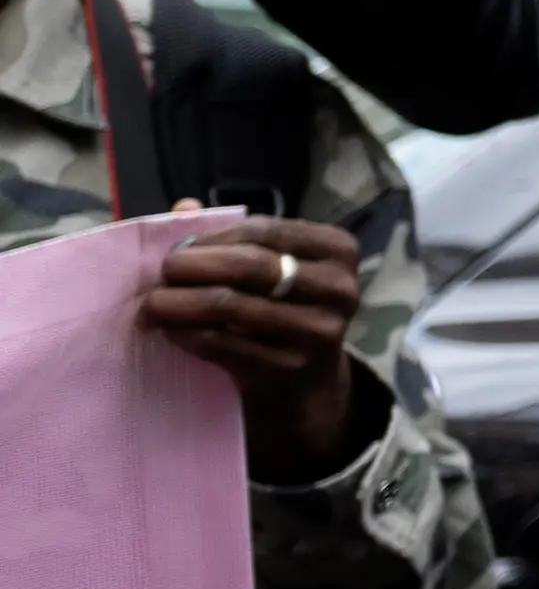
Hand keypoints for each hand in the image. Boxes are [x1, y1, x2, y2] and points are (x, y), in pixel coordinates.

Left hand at [144, 216, 370, 482]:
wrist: (305, 380)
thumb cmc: (283, 308)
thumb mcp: (273, 267)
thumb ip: (234, 237)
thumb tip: (182, 207)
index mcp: (339, 250)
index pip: (268, 231)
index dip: (216, 237)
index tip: (178, 247)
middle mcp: (339, 288)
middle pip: (253, 267)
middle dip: (197, 267)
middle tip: (160, 274)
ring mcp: (318, 331)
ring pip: (234, 307)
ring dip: (182, 304)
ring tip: (151, 305)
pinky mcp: (289, 368)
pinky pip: (226, 346)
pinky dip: (190, 335)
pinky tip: (170, 331)